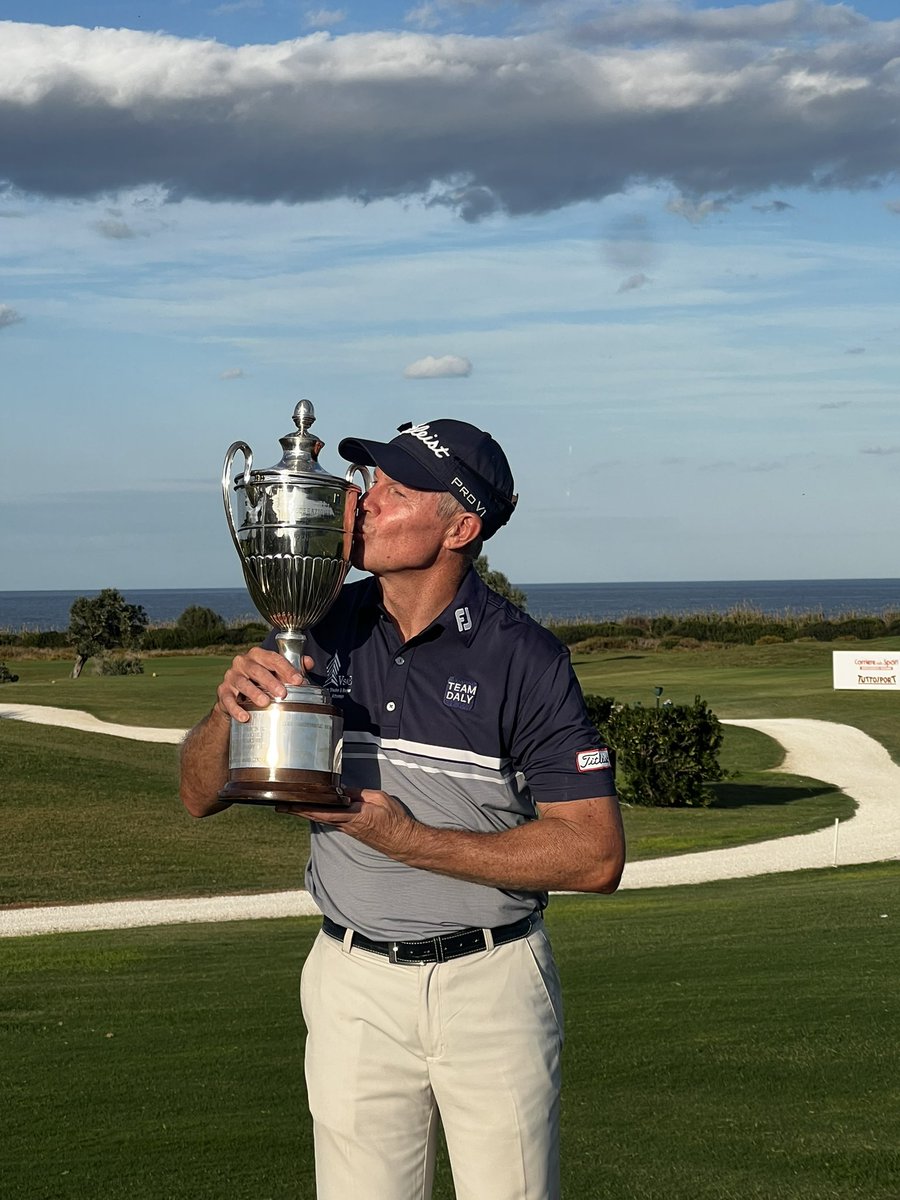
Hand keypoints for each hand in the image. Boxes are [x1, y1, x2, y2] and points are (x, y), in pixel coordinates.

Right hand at [215, 648, 313, 722]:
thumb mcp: (277, 674)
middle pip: (256, 670)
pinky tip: (245, 717)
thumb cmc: (261, 682)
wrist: (236, 698)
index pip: (273, 658)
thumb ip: (293, 667)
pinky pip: (228, 700)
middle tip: (283, 693)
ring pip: (242, 683)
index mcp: (257, 655)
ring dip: (254, 693)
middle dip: (270, 681)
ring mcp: (231, 677)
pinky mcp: (222, 692)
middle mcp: (242, 663)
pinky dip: (236, 709)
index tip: (298, 680)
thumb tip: (309, 662)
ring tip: (265, 703)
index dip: (286, 668)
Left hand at [276, 788, 417, 856]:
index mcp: (354, 815)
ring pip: (322, 819)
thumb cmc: (394, 820)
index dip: (305, 808)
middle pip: (317, 816)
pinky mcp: (351, 830)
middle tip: (280, 806)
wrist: (403, 841)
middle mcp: (347, 825)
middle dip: (298, 811)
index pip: (324, 811)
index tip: (290, 804)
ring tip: (290, 807)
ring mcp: (348, 829)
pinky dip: (318, 815)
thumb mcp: (380, 799)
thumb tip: (344, 791)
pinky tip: (311, 811)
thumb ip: (360, 794)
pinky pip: (330, 821)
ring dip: (305, 813)